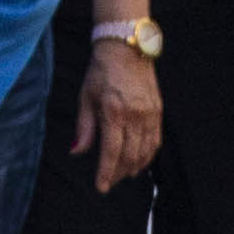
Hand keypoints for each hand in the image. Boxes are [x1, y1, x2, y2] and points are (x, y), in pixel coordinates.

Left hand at [70, 38, 162, 189]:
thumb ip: (84, 127)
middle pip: (129, 155)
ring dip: (134, 167)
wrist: (126, 46)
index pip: (112, 151)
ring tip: (124, 175)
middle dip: (119, 173)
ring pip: (145, 150)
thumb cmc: (101, 71)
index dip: (107, 172)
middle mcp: (135, 115)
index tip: (102, 187)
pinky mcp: (158, 110)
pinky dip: (149, 154)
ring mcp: (149, 113)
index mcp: (114, 111)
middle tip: (110, 182)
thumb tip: (76, 151)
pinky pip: (156, 139)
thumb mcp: (86, 96)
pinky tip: (140, 161)